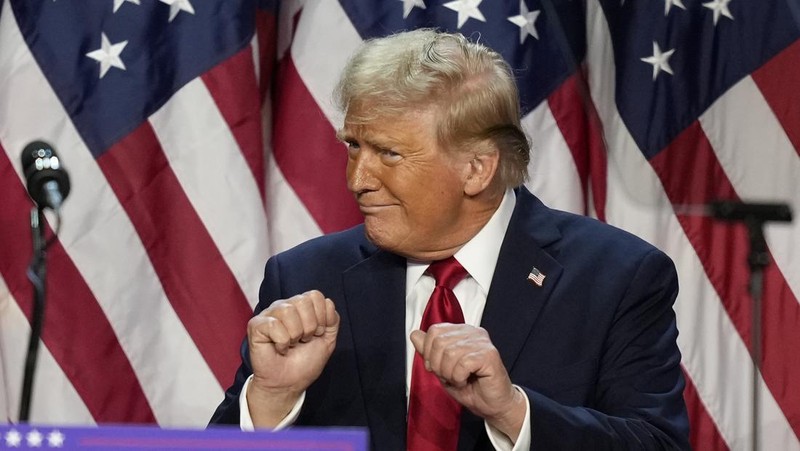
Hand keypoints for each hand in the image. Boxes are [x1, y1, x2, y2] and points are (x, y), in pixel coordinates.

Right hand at [246, 290, 338, 426]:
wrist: (289, 383)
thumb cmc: (305, 362)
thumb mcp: (328, 339)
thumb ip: (332, 319)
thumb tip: (328, 302)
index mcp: (301, 306)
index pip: (315, 296)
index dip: (321, 317)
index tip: (316, 334)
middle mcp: (284, 306)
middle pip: (303, 301)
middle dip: (309, 327)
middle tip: (302, 341)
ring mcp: (269, 314)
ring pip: (288, 311)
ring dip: (295, 335)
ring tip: (291, 345)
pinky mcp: (256, 325)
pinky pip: (274, 325)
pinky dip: (282, 342)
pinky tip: (279, 348)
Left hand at [410, 324, 525, 441]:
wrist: (492, 405)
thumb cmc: (469, 387)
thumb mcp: (441, 369)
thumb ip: (428, 351)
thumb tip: (414, 334)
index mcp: (461, 331)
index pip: (434, 331)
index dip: (429, 353)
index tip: (437, 368)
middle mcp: (472, 332)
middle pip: (439, 341)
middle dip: (438, 366)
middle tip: (450, 377)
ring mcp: (482, 341)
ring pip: (449, 353)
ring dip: (449, 374)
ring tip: (459, 380)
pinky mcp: (489, 354)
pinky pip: (462, 364)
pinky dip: (459, 378)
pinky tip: (467, 381)